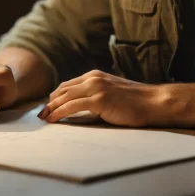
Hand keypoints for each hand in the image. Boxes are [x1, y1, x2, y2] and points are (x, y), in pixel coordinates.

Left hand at [37, 70, 162, 127]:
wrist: (153, 102)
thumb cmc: (136, 102)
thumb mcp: (112, 93)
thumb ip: (97, 96)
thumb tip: (83, 107)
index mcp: (95, 76)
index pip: (68, 85)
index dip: (55, 96)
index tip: (48, 107)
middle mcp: (93, 78)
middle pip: (62, 90)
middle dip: (50, 102)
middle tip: (41, 114)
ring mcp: (96, 87)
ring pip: (64, 97)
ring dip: (51, 108)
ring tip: (44, 118)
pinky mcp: (99, 99)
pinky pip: (72, 106)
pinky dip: (60, 113)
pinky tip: (53, 120)